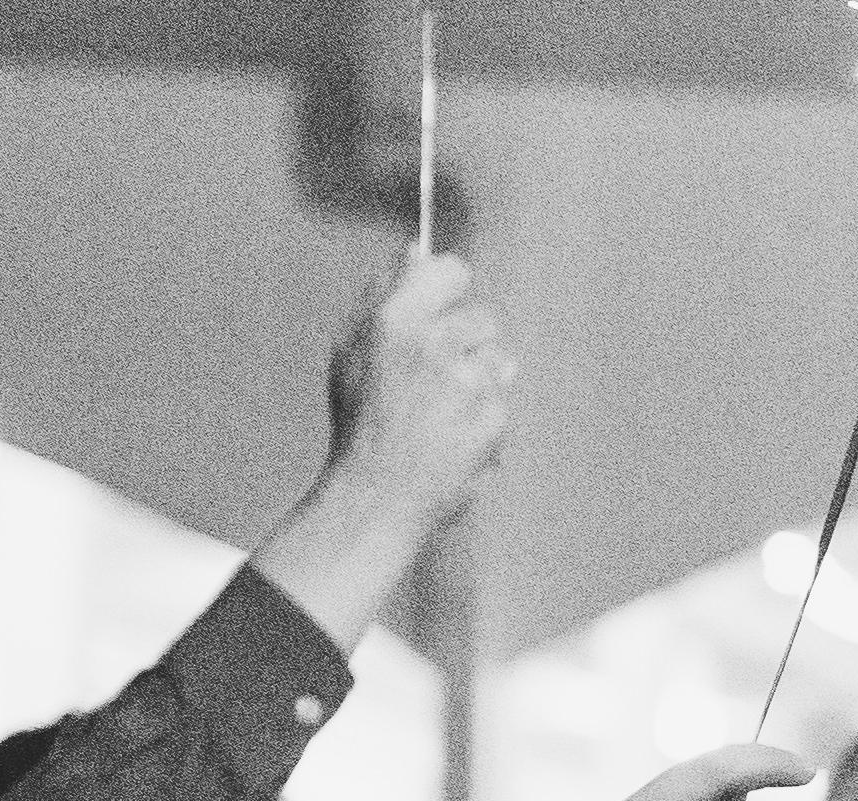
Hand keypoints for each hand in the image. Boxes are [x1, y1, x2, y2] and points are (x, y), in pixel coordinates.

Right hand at [320, 251, 517, 530]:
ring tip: (443, 411)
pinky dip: (486, 419)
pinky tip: (455, 437)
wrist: (378, 493)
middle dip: (468, 343)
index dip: (451, 289)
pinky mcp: (493, 419)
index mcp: (394, 320)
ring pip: (500, 360)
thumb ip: (386, 295)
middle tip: (436, 379)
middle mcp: (433, 345)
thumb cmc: (363, 419)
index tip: (444, 307)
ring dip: (482, 381)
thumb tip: (416, 249)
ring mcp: (467, 384)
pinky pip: (503, 403)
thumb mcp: (354, 348)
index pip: (451, 271)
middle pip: (483, 317)